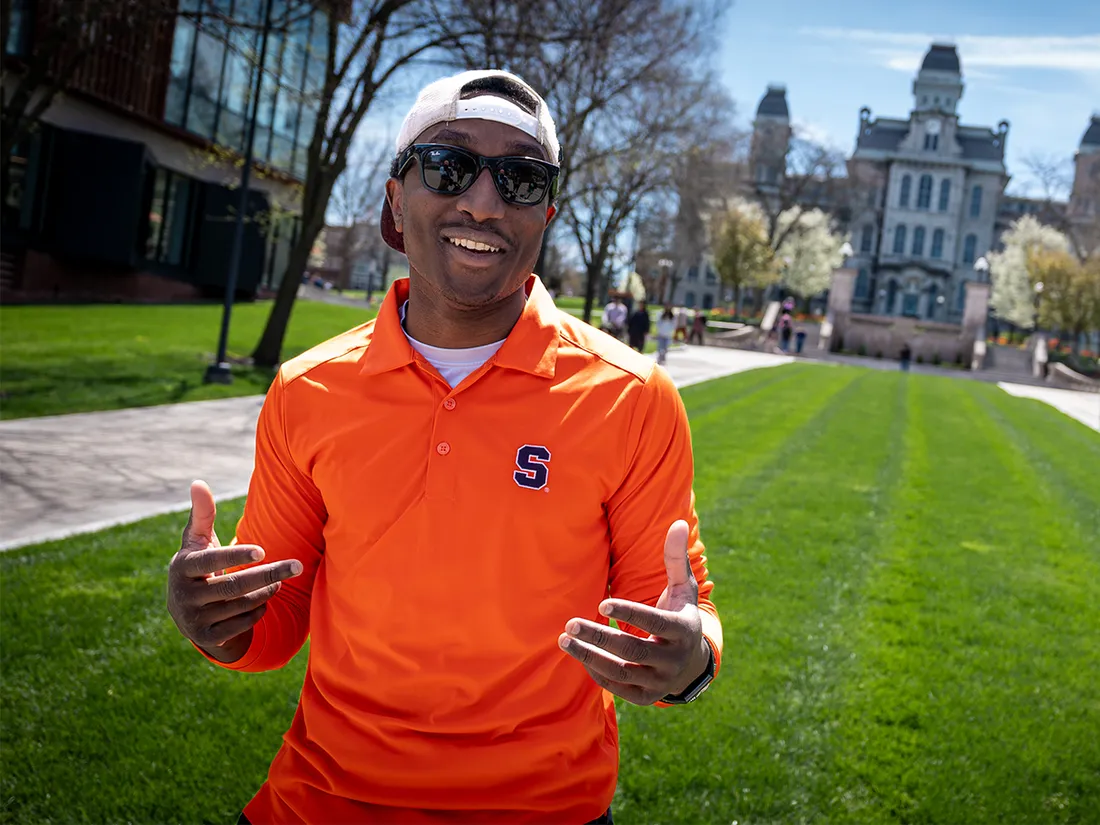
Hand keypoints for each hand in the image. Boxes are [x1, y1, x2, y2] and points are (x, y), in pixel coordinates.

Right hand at [166, 480, 301, 663]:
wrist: (185, 612)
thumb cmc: (199, 566)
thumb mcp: (196, 541)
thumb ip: (202, 513)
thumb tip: (198, 482)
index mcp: (182, 567)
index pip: (210, 561)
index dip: (235, 556)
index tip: (263, 550)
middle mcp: (184, 596)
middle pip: (233, 586)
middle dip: (268, 575)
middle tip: (297, 565)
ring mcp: (194, 620)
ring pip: (241, 605)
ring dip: (266, 591)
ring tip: (280, 580)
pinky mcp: (208, 639)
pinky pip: (243, 624)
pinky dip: (259, 610)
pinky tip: (265, 599)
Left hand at [559, 520, 710, 705]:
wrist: (691, 663)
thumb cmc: (679, 615)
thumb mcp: (683, 588)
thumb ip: (676, 558)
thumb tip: (678, 522)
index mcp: (683, 630)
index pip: (656, 622)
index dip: (629, 613)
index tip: (602, 602)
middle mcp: (673, 659)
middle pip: (633, 649)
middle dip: (599, 636)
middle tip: (569, 623)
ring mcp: (660, 681)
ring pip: (621, 672)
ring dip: (590, 656)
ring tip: (564, 640)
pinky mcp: (646, 697)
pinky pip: (617, 687)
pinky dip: (596, 671)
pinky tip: (579, 654)